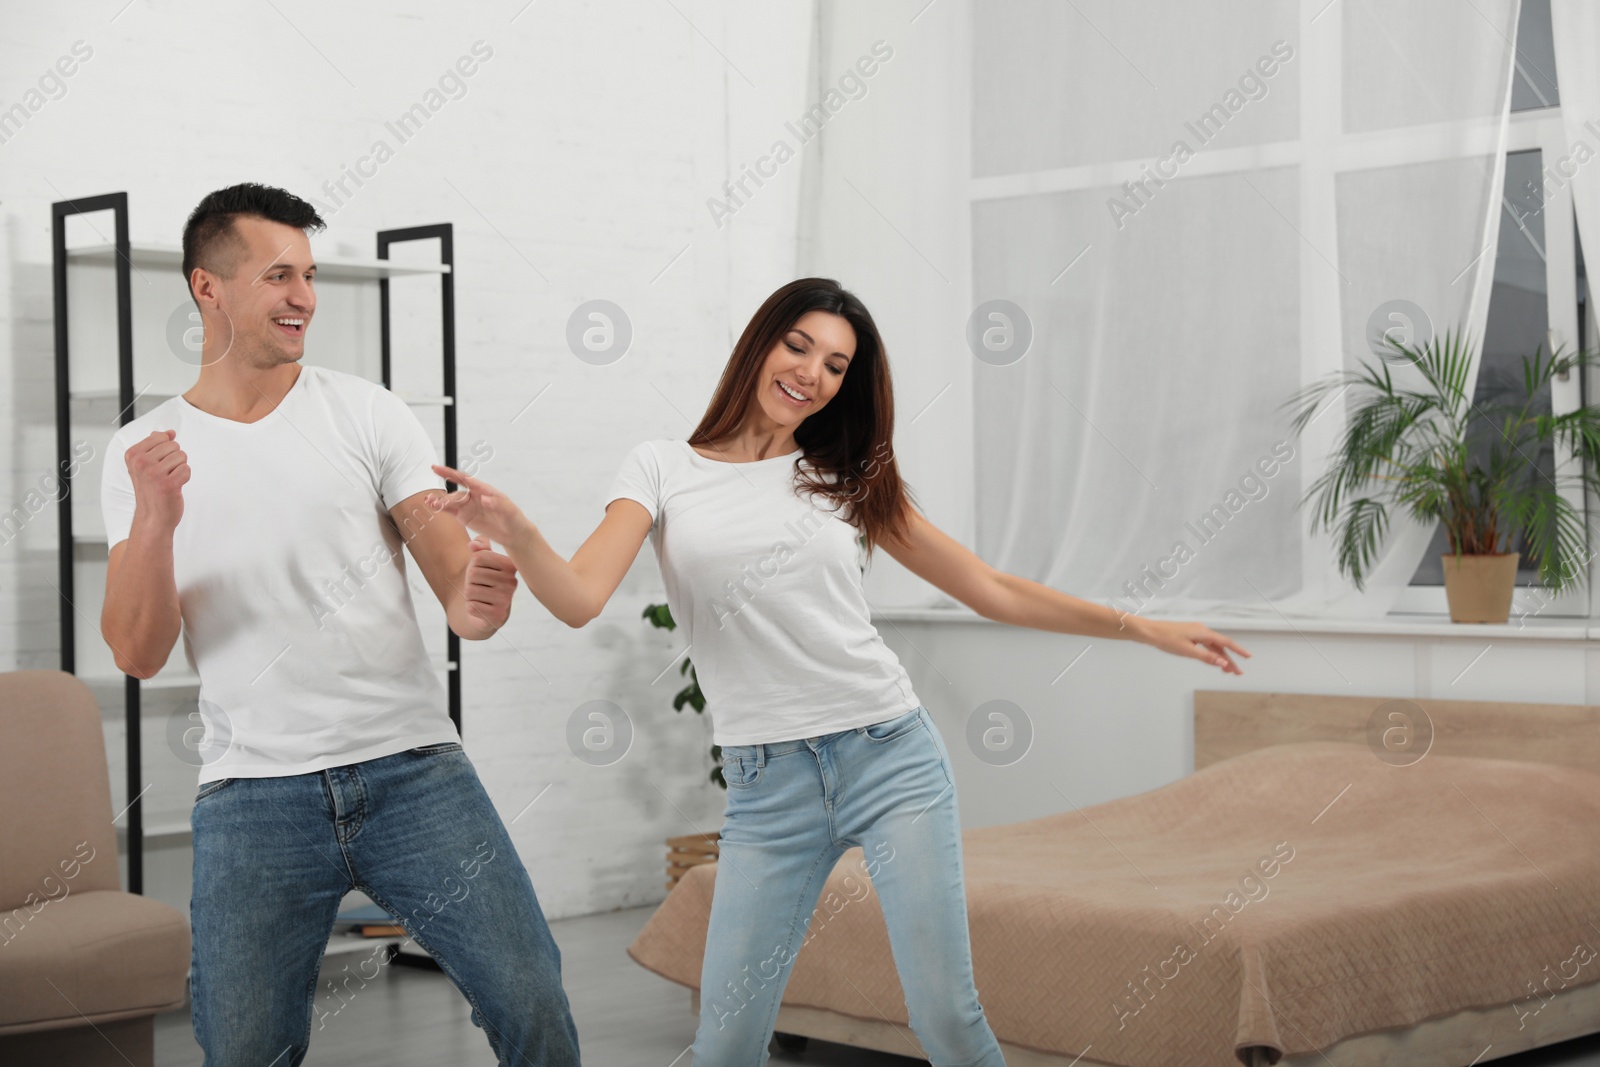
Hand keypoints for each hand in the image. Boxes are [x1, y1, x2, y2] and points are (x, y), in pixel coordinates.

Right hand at [126, 430, 188, 531]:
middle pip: (174, 446)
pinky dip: (184, 478)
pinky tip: (174, 486)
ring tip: (168, 480)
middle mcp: (141, 463)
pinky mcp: (168, 484)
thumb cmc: (151, 489)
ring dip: (179, 468)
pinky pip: (187, 469)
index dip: (166, 450)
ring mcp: (154, 473)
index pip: (161, 437)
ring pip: (182, 456)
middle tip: (164, 474)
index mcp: (132, 455)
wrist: (152, 517)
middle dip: (174, 459)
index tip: (157, 464)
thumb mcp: (145, 464)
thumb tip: (170, 432)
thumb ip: (155, 445)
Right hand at [427, 464, 530, 546]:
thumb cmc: (513, 518)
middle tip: (434, 501)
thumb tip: (484, 498)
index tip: (436, 468)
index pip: (465, 479)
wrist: (514, 533)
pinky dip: (441, 508)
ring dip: (440, 502)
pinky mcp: (465, 516)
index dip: (450, 473)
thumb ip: (497, 504)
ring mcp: (468, 506)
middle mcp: (474, 495)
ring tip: (430, 503)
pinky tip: (433, 507)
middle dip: (444, 496)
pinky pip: (451, 511)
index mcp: (484, 489)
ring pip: (451, 502)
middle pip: (456, 493)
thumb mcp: (509, 511)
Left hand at [463, 535, 516, 629]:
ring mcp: (506, 599)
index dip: (473, 565)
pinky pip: (471, 607)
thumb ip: (480, 546)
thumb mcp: (482, 560)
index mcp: (510, 565)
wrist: (488, 611)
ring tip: (481, 597)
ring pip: (470, 591)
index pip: (478, 557)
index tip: (483, 572)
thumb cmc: (484, 581)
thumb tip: (472, 545)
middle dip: (470, 581)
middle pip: (472, 574)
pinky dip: (471, 608)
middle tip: (481, 587)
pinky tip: (482, 608)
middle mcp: (512, 582)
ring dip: (470, 595)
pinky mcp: (498, 615)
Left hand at [1135, 619, 1250, 674]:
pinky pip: (1205, 645)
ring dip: (1220, 658)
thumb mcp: (1188, 651)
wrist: (1149, 632)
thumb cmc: (1166, 640)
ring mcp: (1195, 632)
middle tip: (1238, 673)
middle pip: (1221, 646)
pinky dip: (1211, 654)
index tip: (1249, 657)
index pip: (1226, 642)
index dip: (1238, 651)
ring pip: (1213, 647)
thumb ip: (1207, 657)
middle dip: (1230, 660)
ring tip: (1227, 671)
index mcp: (1203, 632)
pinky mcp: (1189, 635)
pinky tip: (1213, 661)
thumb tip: (1223, 663)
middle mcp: (1202, 630)